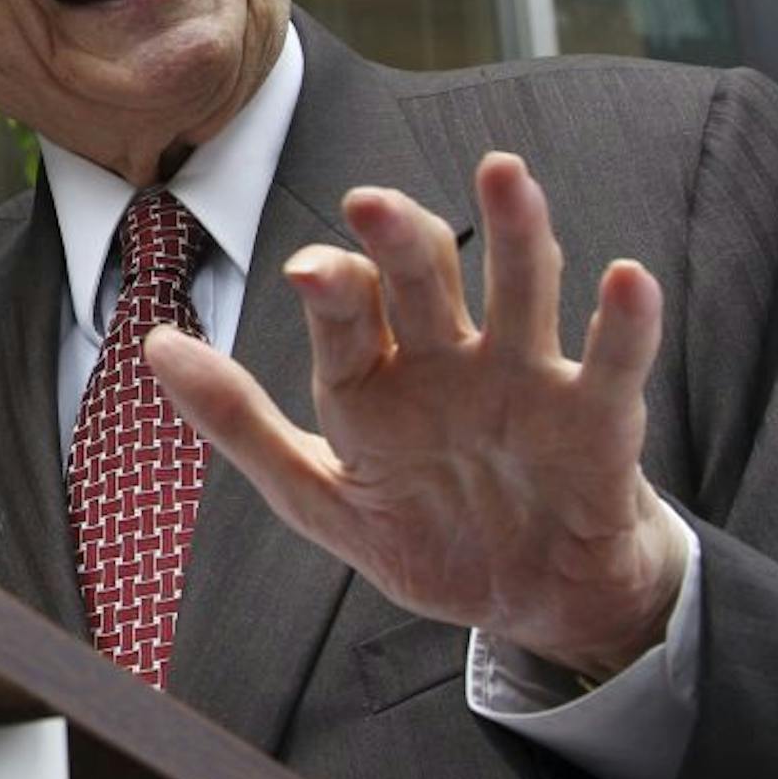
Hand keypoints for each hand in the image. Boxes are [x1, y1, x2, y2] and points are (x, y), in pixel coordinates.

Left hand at [148, 152, 687, 680]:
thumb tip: (151, 346)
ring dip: (515, 232)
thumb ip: (237, 424)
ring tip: (504, 175)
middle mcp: (446, 358)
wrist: (530, 603)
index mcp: (375, 376)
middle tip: (372, 203)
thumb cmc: (422, 535)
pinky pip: (610, 364)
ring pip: (518, 290)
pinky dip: (622, 324)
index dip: (330, 286)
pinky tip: (626, 277)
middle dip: (399, 238)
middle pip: (424, 278)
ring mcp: (522, 380)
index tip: (310, 273)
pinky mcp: (596, 418)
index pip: (346, 312)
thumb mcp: (317, 494)